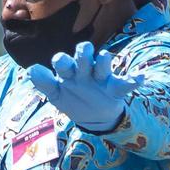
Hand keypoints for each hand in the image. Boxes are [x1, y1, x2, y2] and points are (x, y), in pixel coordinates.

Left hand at [26, 41, 141, 130]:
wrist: (94, 116)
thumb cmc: (72, 98)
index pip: (63, 60)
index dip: (61, 60)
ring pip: (103, 62)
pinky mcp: (116, 87)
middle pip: (83, 54)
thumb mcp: (56, 94)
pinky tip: (139, 78)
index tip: (60, 64)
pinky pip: (127, 82)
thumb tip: (31, 70)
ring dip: (103, 60)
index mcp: (69, 71)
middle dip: (82, 53)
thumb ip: (44, 82)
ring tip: (103, 61)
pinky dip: (134, 80)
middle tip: (83, 56)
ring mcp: (101, 77)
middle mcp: (85, 70)